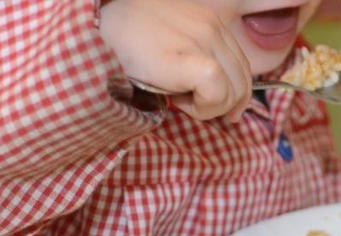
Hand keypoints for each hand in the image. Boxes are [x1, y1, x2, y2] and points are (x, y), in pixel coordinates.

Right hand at [100, 0, 251, 121]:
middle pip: (242, 81)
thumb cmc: (124, 42)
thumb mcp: (168, 43)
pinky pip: (219, 96)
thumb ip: (195, 57)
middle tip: (186, 103)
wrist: (98, 32)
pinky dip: (202, 108)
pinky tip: (176, 100)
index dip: (234, 93)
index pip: (241, 65)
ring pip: (234, 92)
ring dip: (207, 106)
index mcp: (209, 21)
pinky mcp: (197, 62)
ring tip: (176, 96)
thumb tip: (220, 96)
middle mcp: (213, 27)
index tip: (218, 109)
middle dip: (221, 103)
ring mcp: (206, 42)